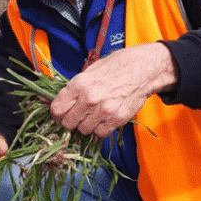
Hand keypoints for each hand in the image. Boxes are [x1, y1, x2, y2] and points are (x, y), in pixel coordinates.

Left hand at [48, 42, 178, 137]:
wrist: (144, 69)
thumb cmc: (118, 66)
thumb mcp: (91, 70)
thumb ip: (74, 87)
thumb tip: (58, 100)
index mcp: (79, 84)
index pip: (56, 109)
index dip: (56, 114)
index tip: (61, 115)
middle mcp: (90, 99)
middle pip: (68, 123)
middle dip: (70, 122)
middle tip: (77, 117)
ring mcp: (104, 111)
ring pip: (84, 130)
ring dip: (86, 125)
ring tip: (93, 115)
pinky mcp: (117, 119)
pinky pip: (101, 133)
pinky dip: (100, 129)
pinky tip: (104, 118)